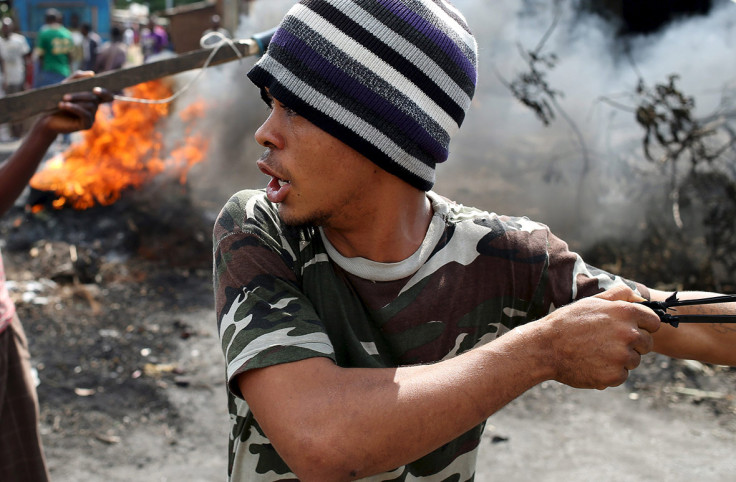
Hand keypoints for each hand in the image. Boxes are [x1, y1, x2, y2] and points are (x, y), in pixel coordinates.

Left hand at [38, 71, 113, 133]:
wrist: (46, 117)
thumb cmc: (56, 101)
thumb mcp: (65, 85)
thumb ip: (77, 77)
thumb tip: (92, 74)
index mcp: (92, 99)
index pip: (106, 96)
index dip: (105, 92)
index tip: (95, 89)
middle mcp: (94, 108)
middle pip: (95, 99)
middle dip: (80, 95)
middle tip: (65, 96)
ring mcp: (91, 117)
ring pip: (91, 106)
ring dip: (76, 102)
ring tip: (62, 101)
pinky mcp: (87, 125)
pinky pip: (86, 115)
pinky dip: (75, 109)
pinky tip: (64, 106)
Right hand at [541, 285, 660, 389]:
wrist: (545, 348)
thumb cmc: (567, 323)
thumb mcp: (591, 302)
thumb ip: (618, 295)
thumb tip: (638, 296)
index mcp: (625, 312)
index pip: (654, 322)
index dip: (643, 326)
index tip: (629, 330)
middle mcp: (628, 334)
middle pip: (646, 344)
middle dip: (632, 344)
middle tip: (606, 343)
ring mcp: (622, 356)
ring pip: (634, 361)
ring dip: (620, 359)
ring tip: (595, 353)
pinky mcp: (614, 376)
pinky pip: (621, 375)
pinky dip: (609, 373)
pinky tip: (591, 364)